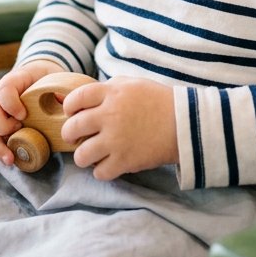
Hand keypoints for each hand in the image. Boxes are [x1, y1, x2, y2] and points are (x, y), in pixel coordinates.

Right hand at [0, 59, 62, 164]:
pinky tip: (10, 160)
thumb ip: (59, 88)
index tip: (24, 115)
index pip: (3, 90)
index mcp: (13, 82)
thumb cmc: (45, 80)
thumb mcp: (53, 78)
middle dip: (1, 126)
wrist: (39, 80)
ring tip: (10, 159)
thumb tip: (62, 102)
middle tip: (19, 129)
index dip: (10, 103)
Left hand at [61, 77, 177, 180]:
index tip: (73, 113)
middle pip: (72, 128)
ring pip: (81, 156)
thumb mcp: (132, 84)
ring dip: (84, 156)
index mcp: (111, 93)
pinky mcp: (125, 161)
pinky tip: (109, 164)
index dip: (69, 107)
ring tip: (91, 154)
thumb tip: (85, 99)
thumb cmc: (158, 101)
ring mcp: (116, 140)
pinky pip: (99, 173)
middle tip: (76, 136)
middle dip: (70, 134)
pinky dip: (101, 171)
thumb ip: (108, 89)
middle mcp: (109, 115)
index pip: (75, 99)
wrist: (185, 123)